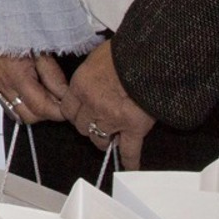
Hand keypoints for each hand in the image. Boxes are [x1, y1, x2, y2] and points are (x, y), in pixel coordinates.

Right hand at [0, 54, 70, 125]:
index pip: (42, 108)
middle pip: (30, 116)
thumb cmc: (18, 27)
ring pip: (18, 115)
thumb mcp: (41, 49)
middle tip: (59, 102)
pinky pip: (8, 107)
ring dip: (34, 111)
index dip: (59, 112)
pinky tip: (30, 95)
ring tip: (45, 98)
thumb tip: (65, 95)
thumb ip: (53, 75)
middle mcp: (4, 86)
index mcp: (18, 77)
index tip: (70, 108)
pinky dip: (22, 106)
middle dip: (47, 113)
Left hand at [68, 40, 155, 169]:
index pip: (68, 109)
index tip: (82, 112)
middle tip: (99, 122)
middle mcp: (92, 105)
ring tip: (112, 137)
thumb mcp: (98, 56)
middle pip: (83, 126)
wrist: (150, 55)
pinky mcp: (133, 127)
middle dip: (90, 125)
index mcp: (81, 86)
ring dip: (105, 139)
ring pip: (100, 139)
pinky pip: (129, 150)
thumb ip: (91, 73)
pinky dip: (130, 160)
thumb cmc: (125, 51)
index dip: (76, 112)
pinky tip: (130, 167)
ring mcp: (112, 119)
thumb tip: (94, 78)